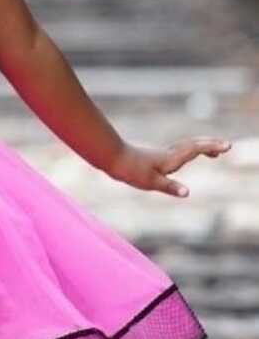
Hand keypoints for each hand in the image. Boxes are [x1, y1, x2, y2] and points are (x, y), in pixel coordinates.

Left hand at [106, 137, 231, 197]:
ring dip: (201, 147)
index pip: (195, 150)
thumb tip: (187, 193)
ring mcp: (162, 154)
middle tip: (225, 147)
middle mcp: (168, 154)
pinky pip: (178, 150)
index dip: (211, 147)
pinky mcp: (155, 156)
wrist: (112, 157)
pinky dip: (189, 151)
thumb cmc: (130, 170)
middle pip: (193, 145)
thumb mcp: (151, 182)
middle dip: (210, 145)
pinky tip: (185, 156)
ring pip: (185, 147)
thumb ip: (170, 187)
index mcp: (171, 159)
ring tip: (212, 152)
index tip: (227, 145)